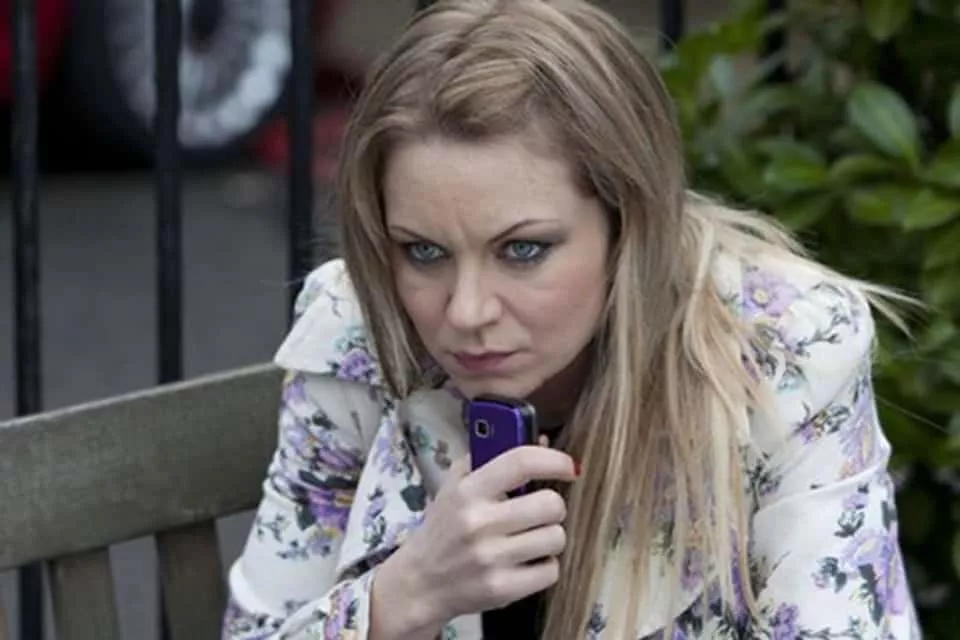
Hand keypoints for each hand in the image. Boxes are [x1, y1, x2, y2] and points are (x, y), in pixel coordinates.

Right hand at [374, 445, 576, 633]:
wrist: (420, 582)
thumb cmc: (444, 528)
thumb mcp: (455, 485)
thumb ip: (491, 458)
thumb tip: (541, 440)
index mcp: (468, 491)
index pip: (521, 462)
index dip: (554, 460)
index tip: (569, 467)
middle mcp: (479, 523)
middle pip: (550, 504)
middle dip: (553, 507)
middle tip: (540, 512)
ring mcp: (491, 558)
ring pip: (556, 537)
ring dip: (549, 537)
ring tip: (530, 539)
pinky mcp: (502, 589)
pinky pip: (551, 571)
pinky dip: (544, 567)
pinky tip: (525, 563)